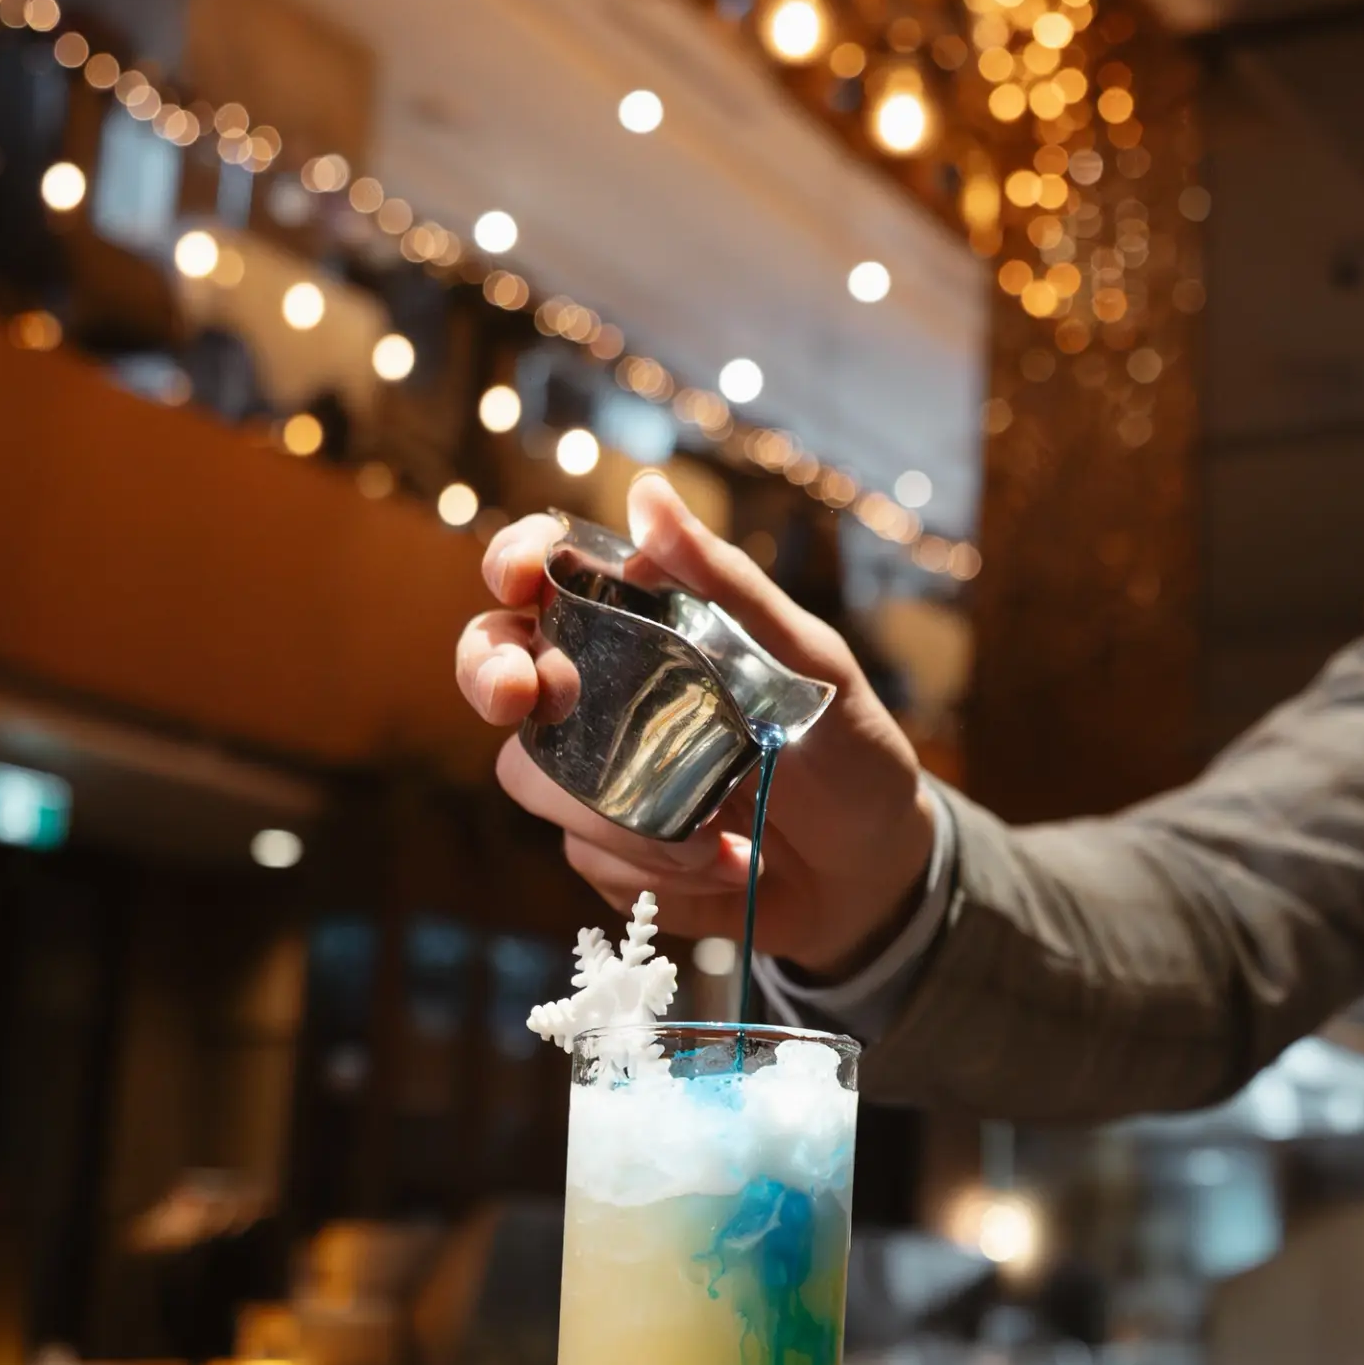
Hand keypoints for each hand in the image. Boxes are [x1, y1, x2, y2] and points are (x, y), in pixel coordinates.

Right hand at [455, 472, 938, 974]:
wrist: (872, 871)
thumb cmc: (847, 747)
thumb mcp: (808, 661)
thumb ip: (727, 585)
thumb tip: (648, 493)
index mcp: (646, 627)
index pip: (551, 574)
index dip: (517, 561)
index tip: (521, 576)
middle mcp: (602, 693)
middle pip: (495, 666)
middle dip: (491, 675)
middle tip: (524, 697)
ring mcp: (595, 774)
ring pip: (534, 776)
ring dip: (623, 814)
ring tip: (720, 833)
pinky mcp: (604, 852)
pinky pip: (586, 856)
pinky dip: (660, 868)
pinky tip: (730, 865)